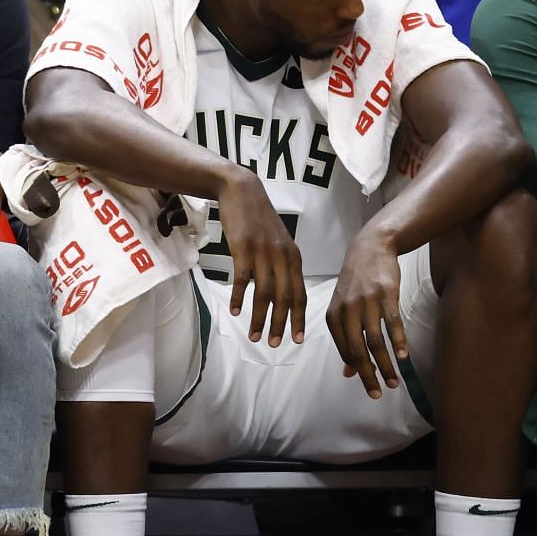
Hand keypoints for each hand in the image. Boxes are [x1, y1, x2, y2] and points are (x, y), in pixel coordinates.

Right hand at [217, 169, 304, 346]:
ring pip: (265, 292)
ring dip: (260, 317)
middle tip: (275, 344)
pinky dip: (239, 297)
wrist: (242, 191)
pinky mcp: (244, 248)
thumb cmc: (258, 218)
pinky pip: (243, 279)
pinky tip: (235, 311)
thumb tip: (280, 290)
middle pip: (285, 298)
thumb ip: (280, 264)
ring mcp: (264, 253)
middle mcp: (283, 257)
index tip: (297, 339)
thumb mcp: (276, 241)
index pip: (300, 294)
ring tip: (254, 336)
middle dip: (281, 324)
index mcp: (293, 257)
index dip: (299, 318)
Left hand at [328, 228, 405, 398]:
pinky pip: (392, 323)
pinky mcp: (385, 295)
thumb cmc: (355, 284)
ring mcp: (366, 303)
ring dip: (386, 364)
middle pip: (357, 350)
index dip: (358, 371)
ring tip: (395, 380)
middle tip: (379, 393)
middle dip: (369, 375)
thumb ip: (345, 338)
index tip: (370, 388)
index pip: (345, 351)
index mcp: (333, 317)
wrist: (370, 249)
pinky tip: (404, 356)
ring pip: (375, 341)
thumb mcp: (343, 308)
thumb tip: (347, 371)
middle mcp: (346, 311)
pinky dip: (399, 341)